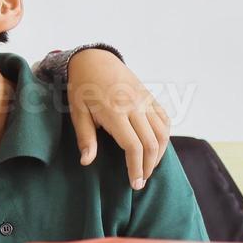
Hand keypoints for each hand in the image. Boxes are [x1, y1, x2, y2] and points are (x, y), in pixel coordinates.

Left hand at [66, 49, 171, 189]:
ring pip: (163, 133)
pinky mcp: (150, 97)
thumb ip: (85, 137)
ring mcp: (145, 101)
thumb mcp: (77, 112)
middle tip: (141, 181)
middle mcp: (135, 106)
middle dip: (149, 166)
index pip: (133, 146)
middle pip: (152, 143)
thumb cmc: (82, 87)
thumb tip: (86, 162)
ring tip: (148, 168)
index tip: (134, 183)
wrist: (94, 60)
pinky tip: (156, 148)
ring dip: (159, 154)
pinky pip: (165, 120)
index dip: (136, 168)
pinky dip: (165, 137)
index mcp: (115, 112)